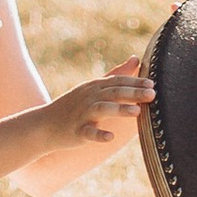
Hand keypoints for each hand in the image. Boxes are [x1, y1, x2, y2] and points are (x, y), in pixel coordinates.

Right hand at [39, 62, 154, 155]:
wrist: (44, 125)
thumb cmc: (74, 106)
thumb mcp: (93, 87)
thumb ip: (115, 74)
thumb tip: (136, 59)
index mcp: (94, 87)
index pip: (117, 81)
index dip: (134, 82)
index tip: (153, 83)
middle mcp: (89, 98)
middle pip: (113, 93)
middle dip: (133, 93)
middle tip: (152, 94)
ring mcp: (82, 114)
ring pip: (102, 109)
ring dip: (119, 109)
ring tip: (137, 111)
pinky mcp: (76, 132)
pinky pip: (88, 133)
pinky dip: (98, 134)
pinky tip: (110, 137)